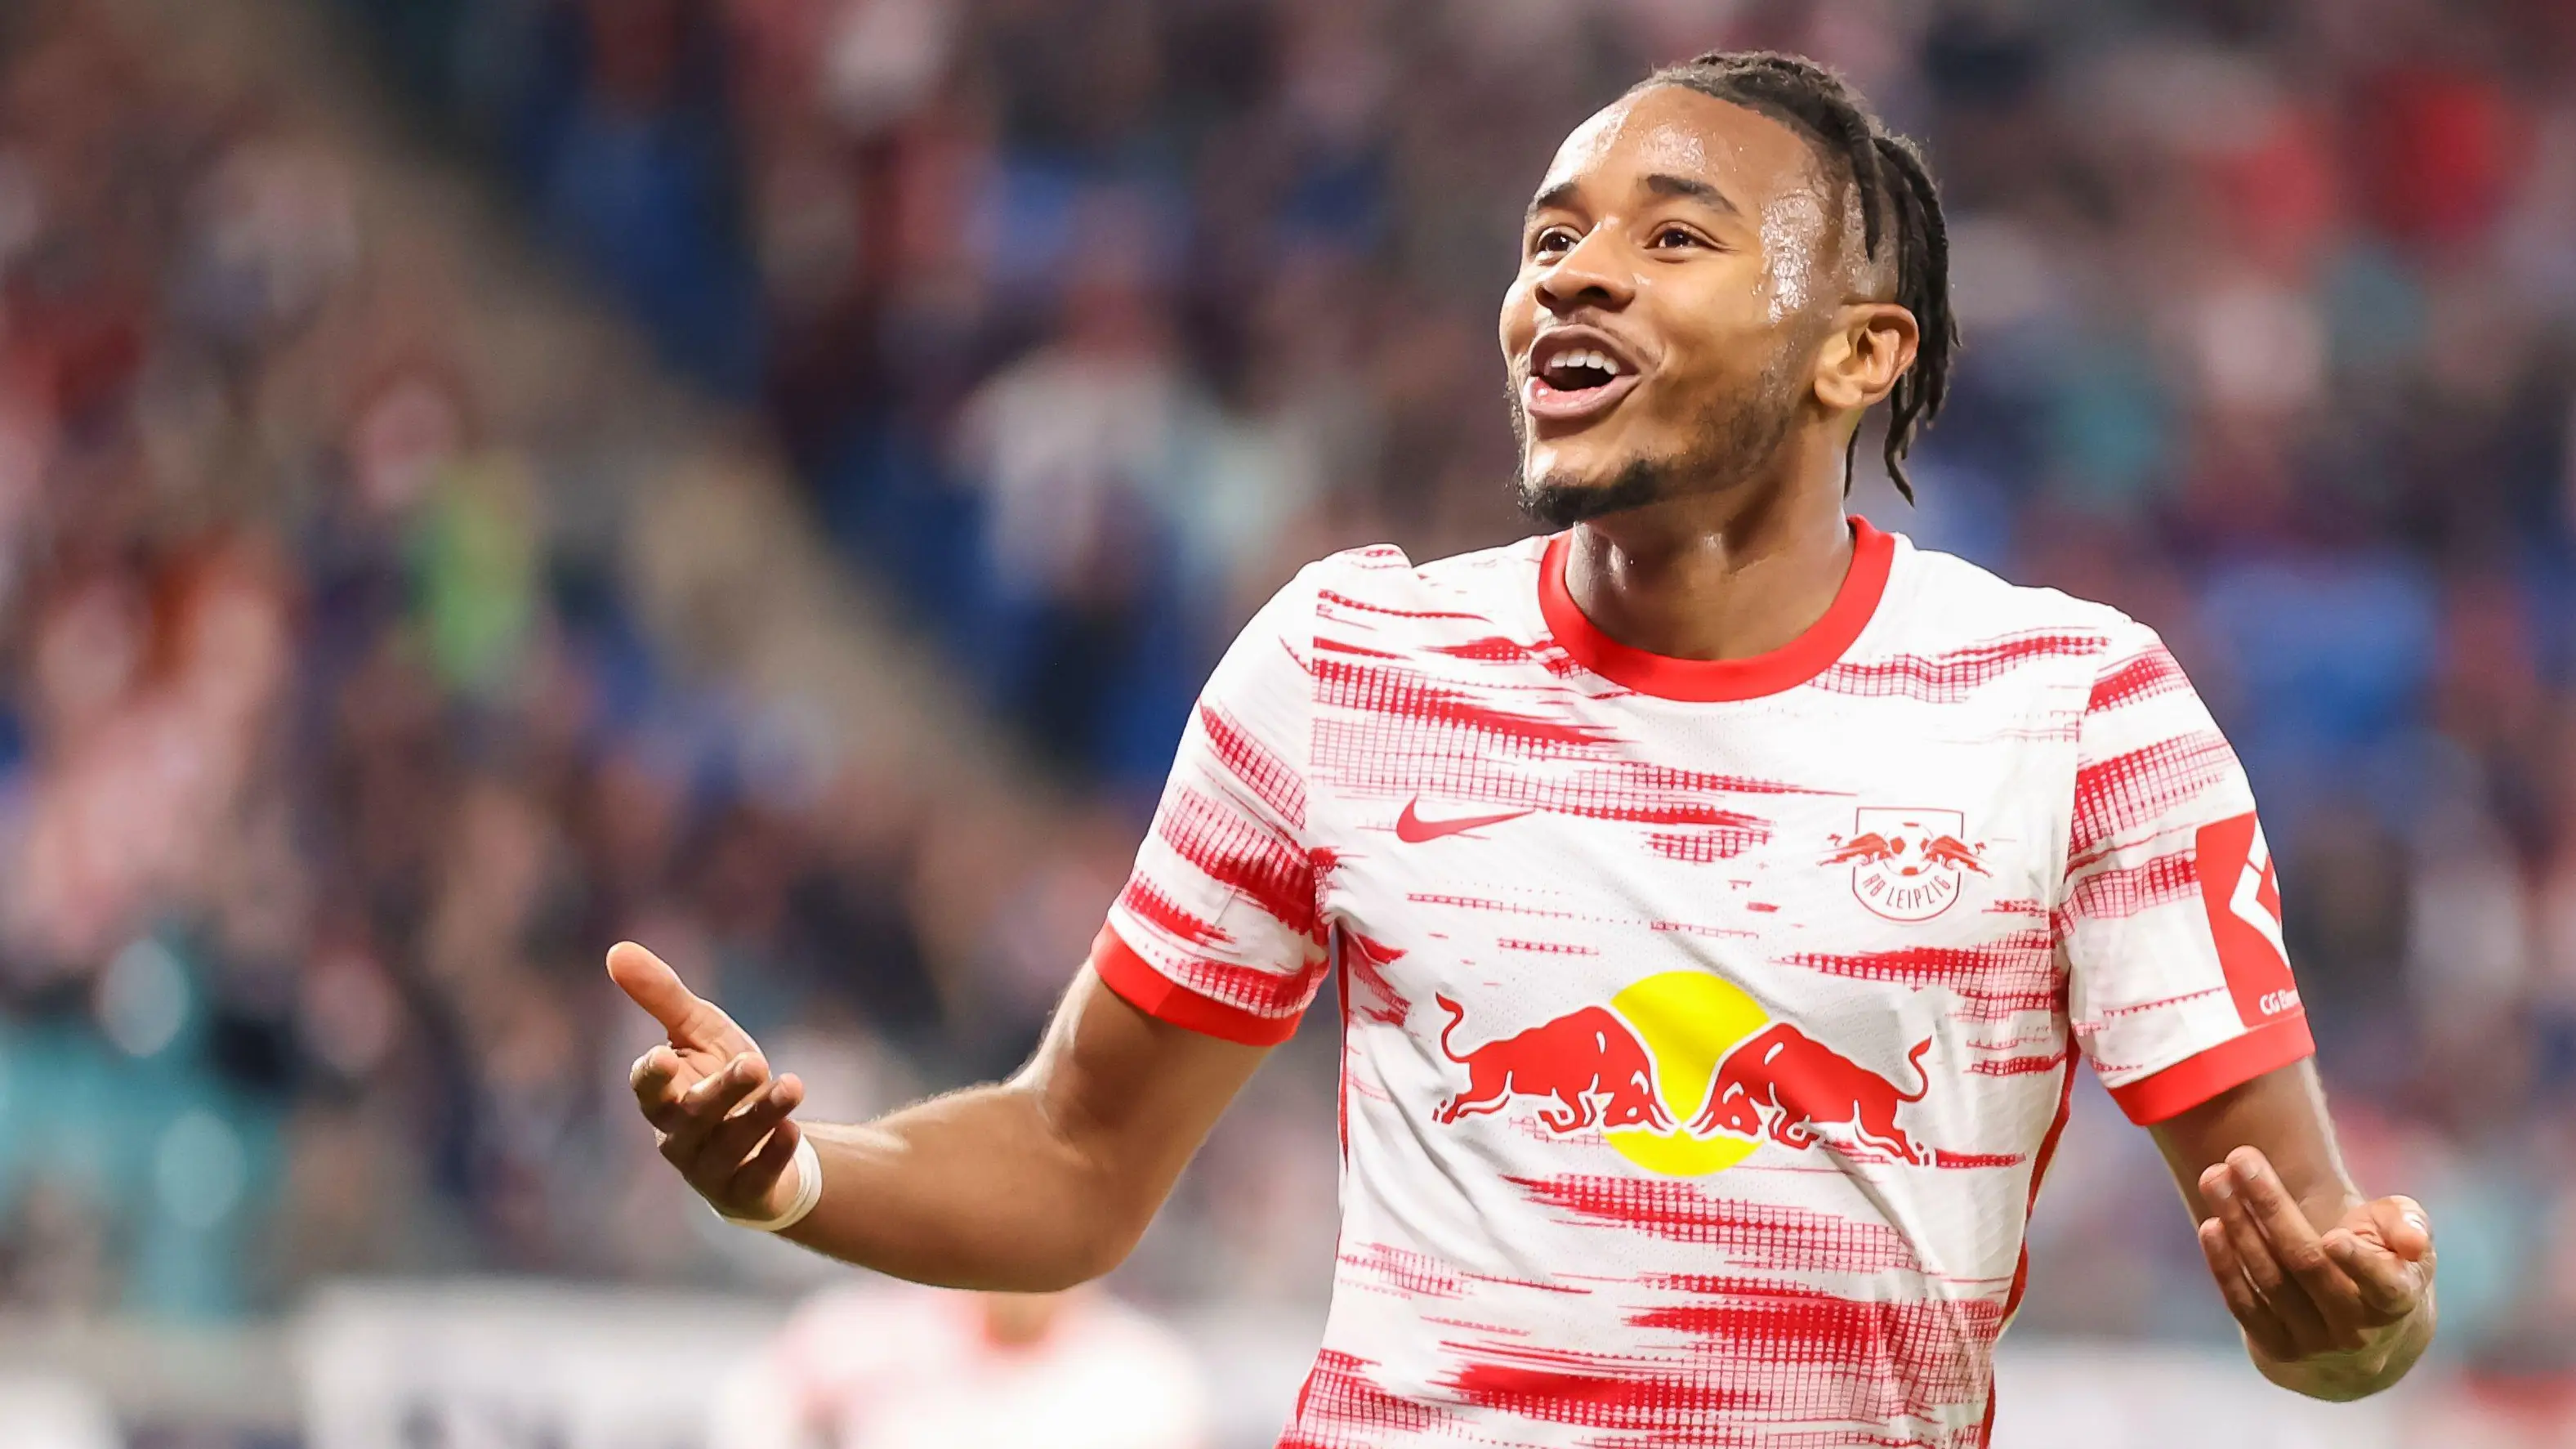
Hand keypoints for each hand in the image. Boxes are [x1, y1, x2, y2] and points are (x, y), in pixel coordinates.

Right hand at [608, 941, 809, 1220]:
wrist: (761, 1143)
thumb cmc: (720, 1078)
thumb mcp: (698, 1031)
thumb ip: (661, 996)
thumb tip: (616, 949)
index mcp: (662, 1098)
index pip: (647, 1089)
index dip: (652, 1075)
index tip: (663, 1056)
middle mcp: (679, 1138)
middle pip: (695, 1115)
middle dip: (723, 1091)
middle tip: (754, 1063)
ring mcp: (710, 1170)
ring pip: (731, 1144)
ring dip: (762, 1115)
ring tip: (792, 1085)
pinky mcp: (746, 1193)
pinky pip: (756, 1178)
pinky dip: (774, 1154)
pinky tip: (793, 1129)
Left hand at [2196, 1146, 2434, 1370]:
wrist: (2363, 1327)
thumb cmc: (2386, 1260)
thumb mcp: (2409, 1240)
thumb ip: (2410, 1227)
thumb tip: (2412, 1243)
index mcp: (2397, 1301)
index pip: (2382, 1285)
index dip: (2359, 1263)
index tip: (2332, 1236)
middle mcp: (2356, 1330)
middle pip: (2306, 1264)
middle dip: (2270, 1206)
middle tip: (2239, 1157)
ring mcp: (2315, 1343)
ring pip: (2270, 1281)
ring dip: (2237, 1225)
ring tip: (2214, 1178)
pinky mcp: (2278, 1348)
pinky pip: (2244, 1306)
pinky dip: (2224, 1266)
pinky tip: (2211, 1225)